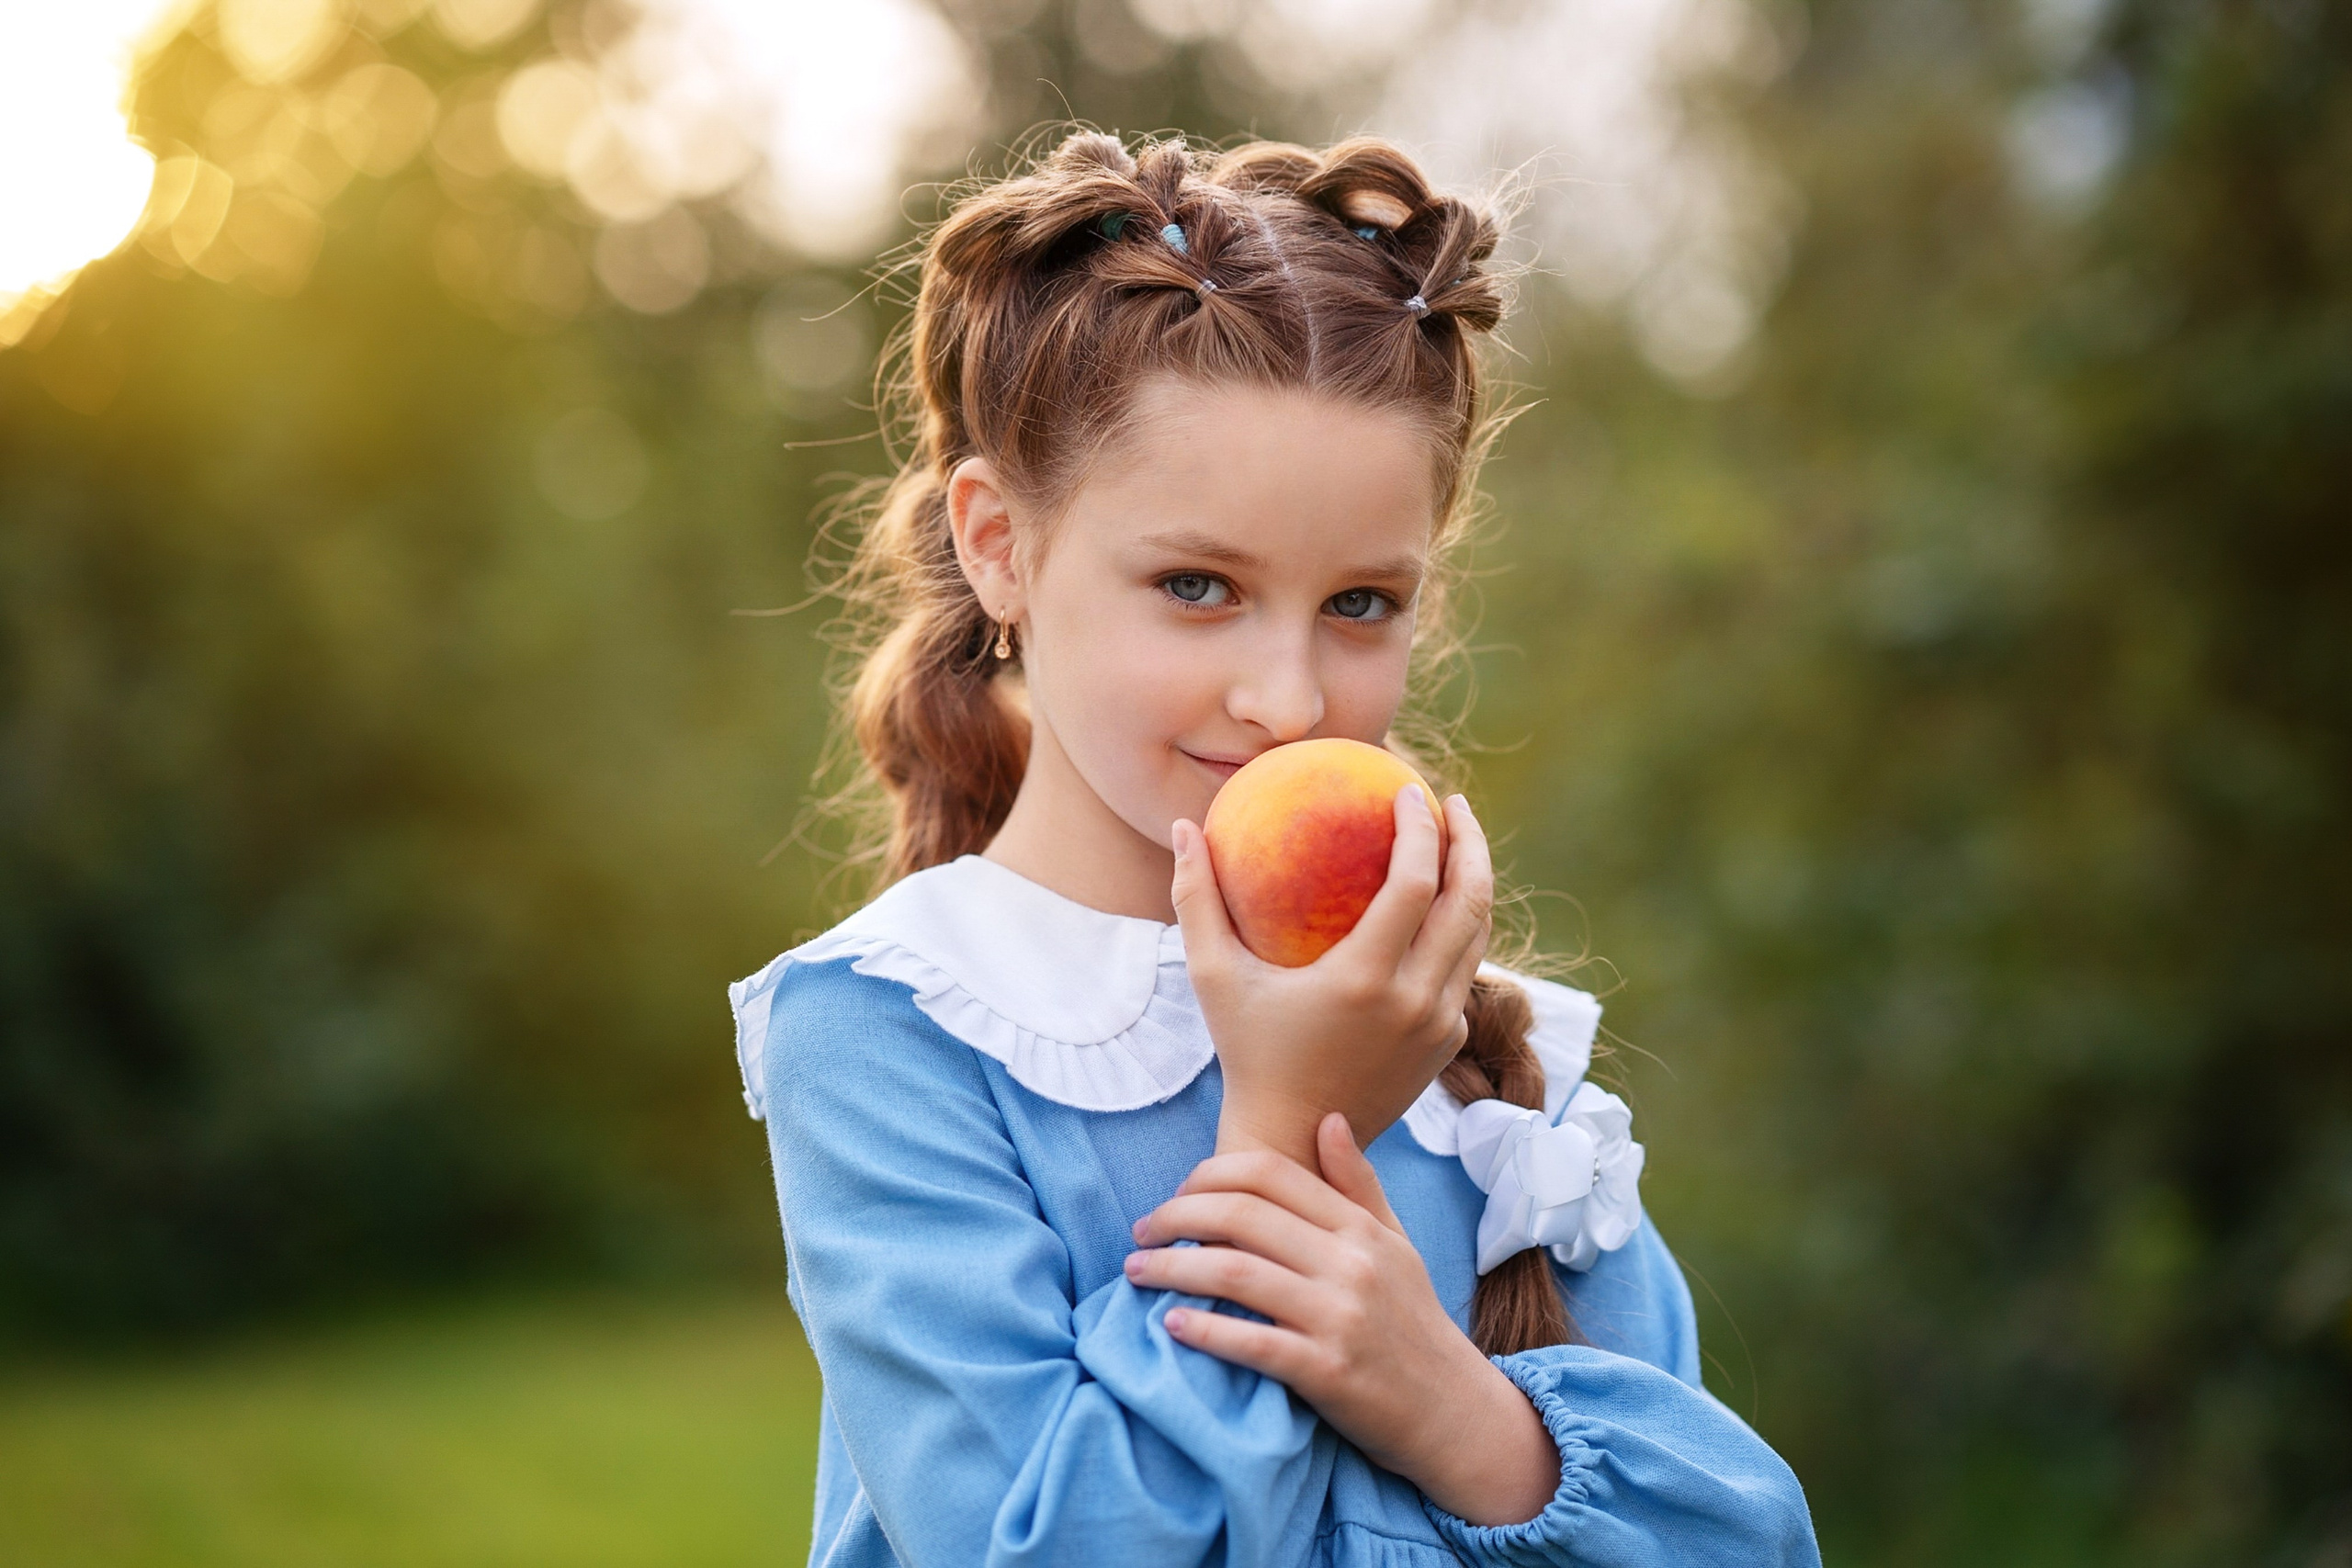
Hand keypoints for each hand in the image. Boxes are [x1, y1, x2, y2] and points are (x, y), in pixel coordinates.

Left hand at [1127, 1114, 1560, 1525]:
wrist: (1454, 1412)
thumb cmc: (1412, 1323)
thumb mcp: (1395, 1245)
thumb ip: (1357, 1183)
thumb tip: (1328, 1120)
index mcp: (1360, 1227)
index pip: (1269, 1173)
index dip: (1208, 1174)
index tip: (1177, 1193)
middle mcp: (1351, 1264)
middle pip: (1241, 1216)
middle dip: (1176, 1216)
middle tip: (1142, 1231)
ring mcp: (1340, 1318)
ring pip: (1235, 1275)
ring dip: (1172, 1268)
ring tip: (1136, 1271)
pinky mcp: (1327, 1373)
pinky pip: (1251, 1343)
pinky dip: (1204, 1331)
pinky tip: (1170, 1324)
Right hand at [1171, 787, 1492, 1167]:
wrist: (1297, 1144)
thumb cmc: (1247, 1054)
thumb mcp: (1213, 978)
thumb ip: (1196, 899)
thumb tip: (1183, 826)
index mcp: (1366, 979)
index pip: (1416, 883)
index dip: (1421, 828)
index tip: (1410, 789)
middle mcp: (1416, 1001)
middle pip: (1469, 901)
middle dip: (1469, 841)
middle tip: (1453, 804)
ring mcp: (1440, 1026)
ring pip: (1477, 937)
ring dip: (1473, 884)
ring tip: (1455, 845)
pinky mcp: (1447, 1044)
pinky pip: (1463, 974)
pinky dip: (1458, 933)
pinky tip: (1438, 910)